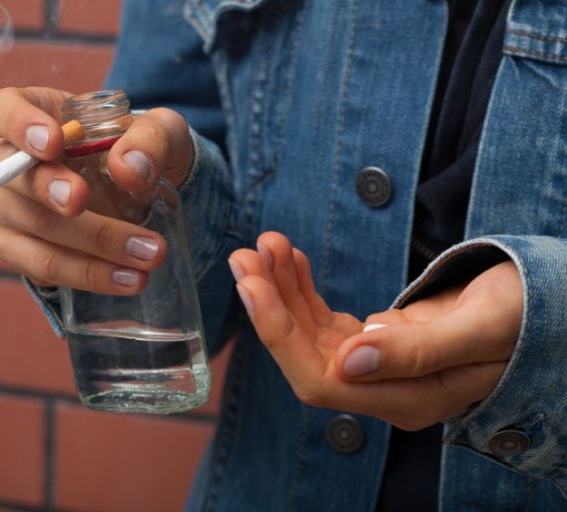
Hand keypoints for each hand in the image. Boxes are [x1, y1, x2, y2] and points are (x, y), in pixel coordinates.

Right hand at [0, 87, 193, 293]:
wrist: (146, 197)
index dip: (19, 124)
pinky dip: (88, 275)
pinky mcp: (21, 252)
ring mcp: (9, 211)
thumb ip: (151, 139)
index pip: (1, 110)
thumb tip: (129, 169)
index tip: (55, 140)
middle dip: (50, 190)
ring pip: (34, 230)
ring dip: (91, 246)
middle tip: (83, 200)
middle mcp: (9, 164)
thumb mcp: (162, 133)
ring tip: (147, 255)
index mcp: (33, 115)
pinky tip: (128, 277)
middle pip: (10, 176)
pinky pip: (43, 268)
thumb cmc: (141, 151)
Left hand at [229, 232, 521, 429]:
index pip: (321, 378)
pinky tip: (289, 258)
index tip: (252, 283)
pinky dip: (303, 287)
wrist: (541, 306)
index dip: (279, 333)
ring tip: (263, 245)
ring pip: (309, 332)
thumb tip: (350, 362)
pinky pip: (325, 318)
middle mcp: (382, 389)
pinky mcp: (374, 342)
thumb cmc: (522, 316)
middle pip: (304, 354)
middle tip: (245, 254)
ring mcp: (375, 367)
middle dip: (268, 304)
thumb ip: (419, 352)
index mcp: (407, 398)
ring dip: (281, 288)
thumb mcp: (481, 328)